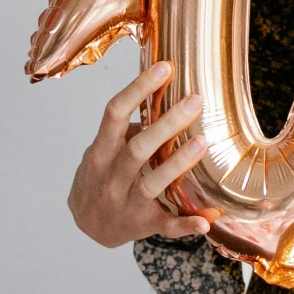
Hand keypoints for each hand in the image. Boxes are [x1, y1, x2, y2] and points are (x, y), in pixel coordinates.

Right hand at [67, 61, 216, 247]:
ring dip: (177, 164)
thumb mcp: (106, 147)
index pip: (114, 114)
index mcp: (101, 151)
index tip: (164, 67)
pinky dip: (186, 225)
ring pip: (152, 184)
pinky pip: (166, 226)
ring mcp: (126, 203)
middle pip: (138, 148)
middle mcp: (111, 177)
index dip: (137, 88)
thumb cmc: (102, 174)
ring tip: (203, 142)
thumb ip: (132, 125)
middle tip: (195, 100)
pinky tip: (206, 220)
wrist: (87, 225)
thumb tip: (167, 90)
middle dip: (166, 124)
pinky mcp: (143, 225)